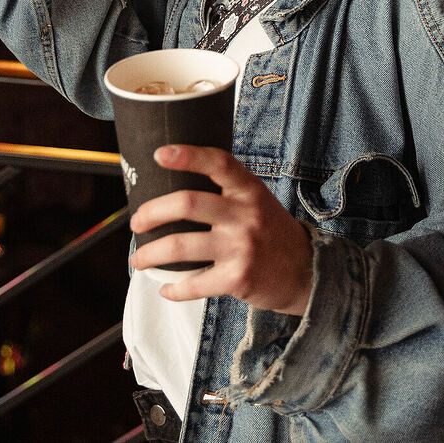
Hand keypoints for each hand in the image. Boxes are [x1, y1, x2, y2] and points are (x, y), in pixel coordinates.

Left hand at [129, 145, 313, 315]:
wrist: (307, 272)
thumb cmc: (271, 232)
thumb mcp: (257, 202)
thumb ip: (227, 192)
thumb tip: (176, 186)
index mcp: (249, 190)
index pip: (219, 163)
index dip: (188, 155)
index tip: (159, 154)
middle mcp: (246, 215)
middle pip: (188, 204)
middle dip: (152, 212)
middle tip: (137, 223)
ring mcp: (242, 247)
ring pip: (181, 246)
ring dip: (151, 254)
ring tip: (139, 258)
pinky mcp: (238, 278)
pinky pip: (194, 283)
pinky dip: (174, 289)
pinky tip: (166, 288)